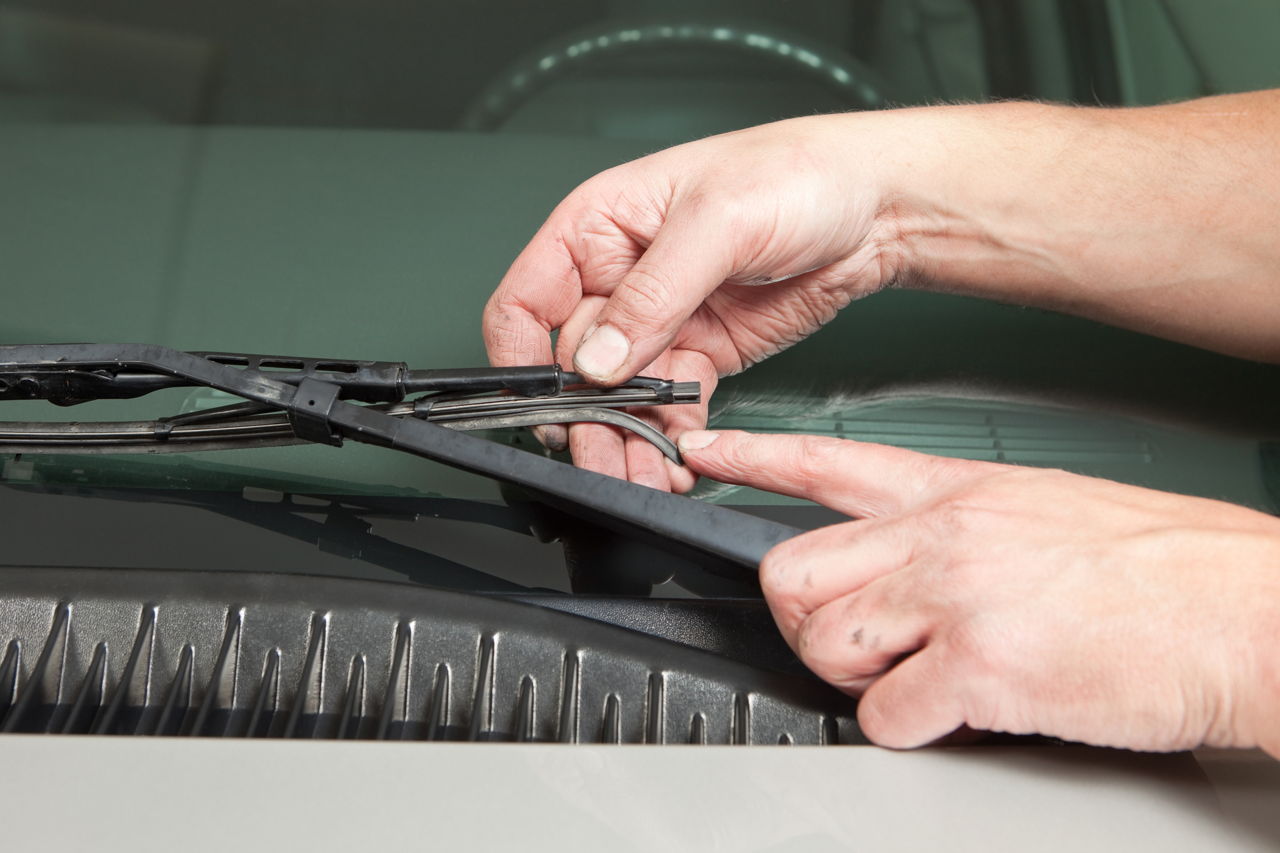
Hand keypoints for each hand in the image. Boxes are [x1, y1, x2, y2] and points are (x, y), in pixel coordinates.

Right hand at [483, 115, 903, 491]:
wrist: (877, 206)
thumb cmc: (795, 173)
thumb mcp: (716, 222)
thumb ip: (652, 294)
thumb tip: (598, 359)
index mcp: (597, 228)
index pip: (527, 301)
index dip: (520, 358)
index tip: (541, 405)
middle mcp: (619, 278)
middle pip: (572, 365)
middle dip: (585, 418)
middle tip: (601, 458)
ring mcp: (660, 321)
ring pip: (620, 397)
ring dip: (626, 440)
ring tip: (642, 475)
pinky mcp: (700, 353)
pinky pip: (669, 406)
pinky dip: (670, 436)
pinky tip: (678, 460)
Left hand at [678, 429, 1279, 755]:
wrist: (1250, 611)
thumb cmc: (1168, 565)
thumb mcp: (1047, 508)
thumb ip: (965, 526)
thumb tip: (913, 564)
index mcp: (960, 491)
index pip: (825, 460)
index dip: (751, 456)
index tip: (702, 451)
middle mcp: (944, 535)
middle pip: (792, 568)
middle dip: (800, 617)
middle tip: (844, 640)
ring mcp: (957, 596)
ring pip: (823, 638)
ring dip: (849, 674)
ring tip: (908, 677)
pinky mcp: (983, 666)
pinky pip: (884, 712)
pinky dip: (903, 726)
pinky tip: (950, 712)